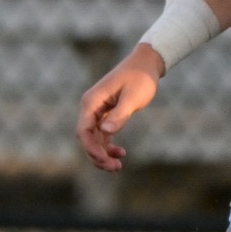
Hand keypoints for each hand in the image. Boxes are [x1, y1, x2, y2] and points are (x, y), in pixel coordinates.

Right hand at [77, 45, 163, 171]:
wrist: (146, 64)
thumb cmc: (140, 78)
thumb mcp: (133, 97)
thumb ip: (120, 114)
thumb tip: (105, 131)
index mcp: (91, 102)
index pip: (84, 130)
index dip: (91, 148)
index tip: (105, 160)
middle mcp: (90, 107)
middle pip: (87, 138)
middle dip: (97, 155)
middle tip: (115, 168)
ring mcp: (97, 112)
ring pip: (94, 139)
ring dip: (103, 154)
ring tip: (118, 167)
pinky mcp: (106, 115)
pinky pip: (102, 135)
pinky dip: (109, 146)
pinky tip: (121, 153)